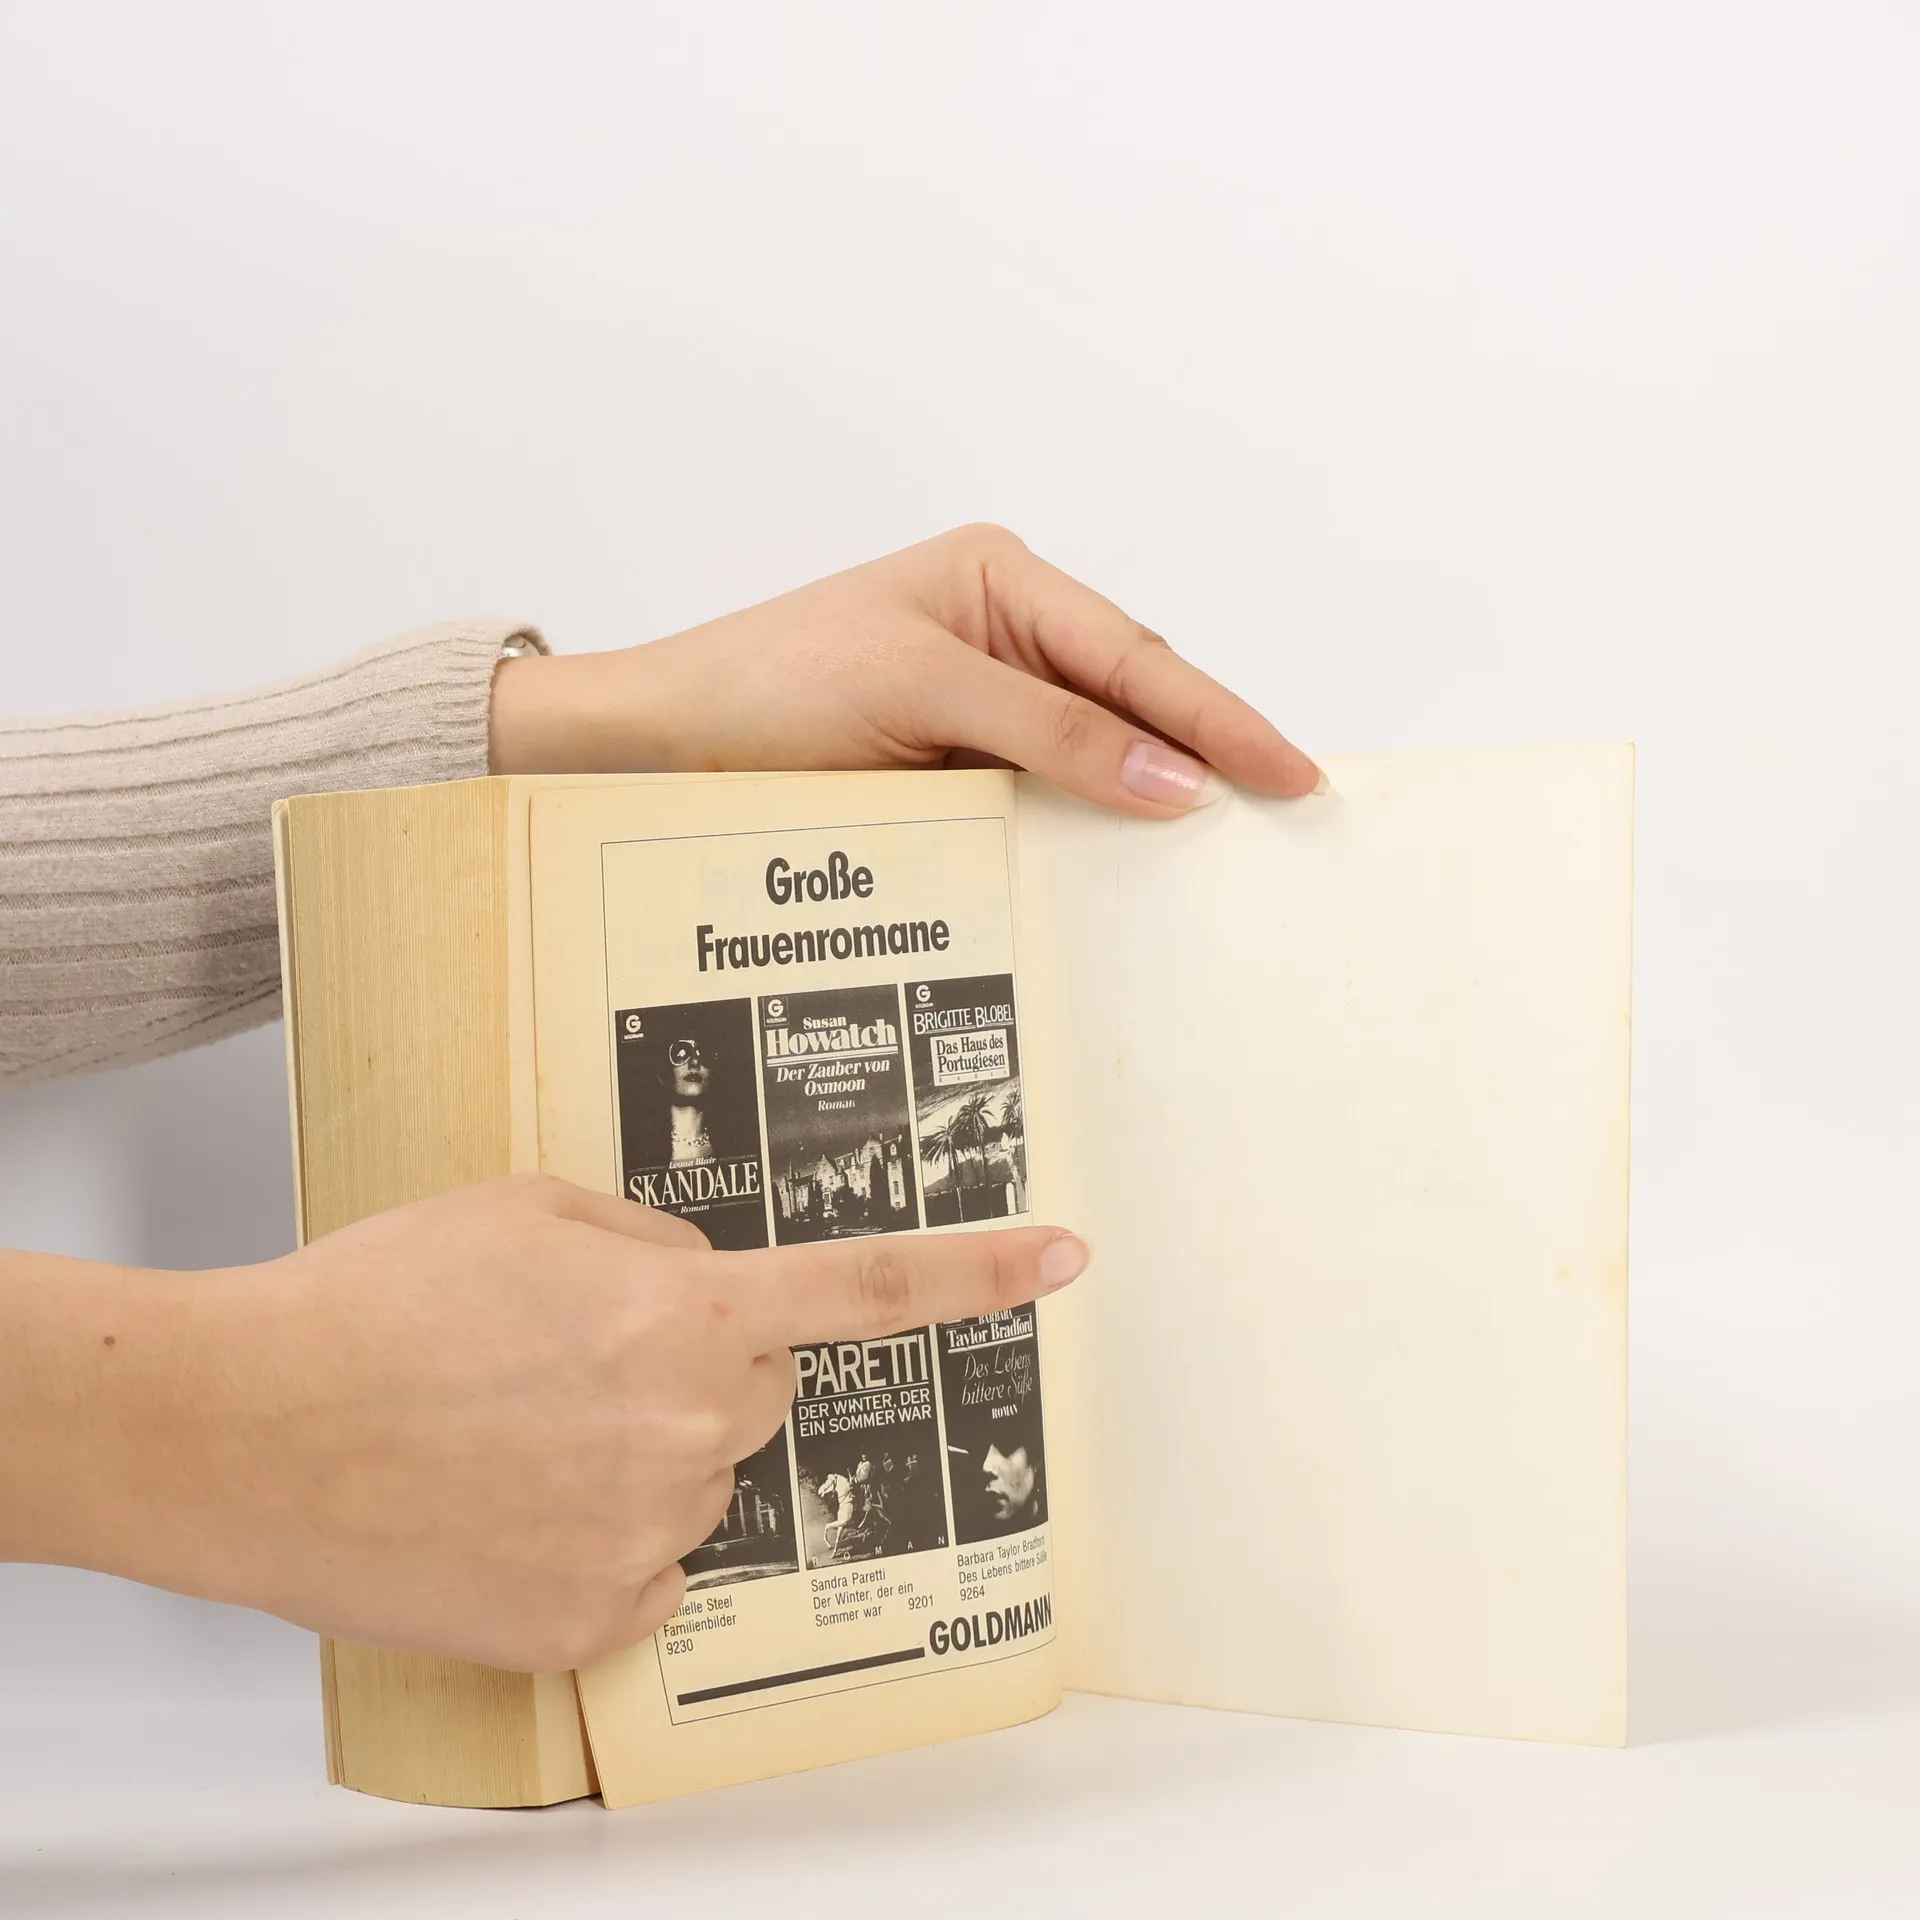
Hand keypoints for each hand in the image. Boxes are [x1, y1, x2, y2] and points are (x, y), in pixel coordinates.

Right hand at [11, 1177, 1085, 1670]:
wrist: (243, 1425)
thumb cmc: (373, 1301)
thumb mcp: (526, 1210)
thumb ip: (649, 1240)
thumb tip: (701, 1279)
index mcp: (685, 1309)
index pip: (865, 1287)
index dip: (977, 1271)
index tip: (1063, 1257)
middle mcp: (688, 1425)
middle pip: (759, 1390)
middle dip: (702, 1369)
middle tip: (578, 1360)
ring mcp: (646, 1531)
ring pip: (697, 1481)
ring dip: (640, 1457)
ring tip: (511, 1433)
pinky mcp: (591, 1618)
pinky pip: (644, 1569)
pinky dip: (596, 1541)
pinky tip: (506, 1506)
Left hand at [489, 523, 1321, 811]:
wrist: (658, 746)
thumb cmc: (767, 686)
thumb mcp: (917, 687)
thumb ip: (1049, 728)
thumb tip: (1174, 777)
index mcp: (999, 581)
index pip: (1133, 655)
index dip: (1218, 717)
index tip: (1288, 771)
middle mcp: (1003, 636)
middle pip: (1133, 699)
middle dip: (1208, 750)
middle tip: (1292, 811)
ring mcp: (984, 707)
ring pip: (1099, 755)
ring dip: (1154, 799)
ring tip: (1234, 849)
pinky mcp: (959, 772)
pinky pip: (1047, 799)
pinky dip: (1090, 831)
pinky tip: (1130, 866)